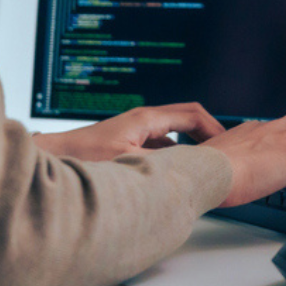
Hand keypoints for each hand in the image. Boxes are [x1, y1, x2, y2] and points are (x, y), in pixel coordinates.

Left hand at [32, 102, 225, 162]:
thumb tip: (187, 170)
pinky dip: (177, 152)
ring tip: (207, 162)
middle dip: (209, 132)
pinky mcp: (129, 141)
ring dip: (193, 143)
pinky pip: (163, 141)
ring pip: (176, 130)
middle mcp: (143, 119)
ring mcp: (136, 129)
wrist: (56, 156)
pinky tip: (177, 171)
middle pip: (188, 117)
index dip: (215, 129)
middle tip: (226, 151)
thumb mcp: (127, 163)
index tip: (229, 146)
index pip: (193, 114)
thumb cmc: (83, 157)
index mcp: (147, 118)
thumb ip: (159, 164)